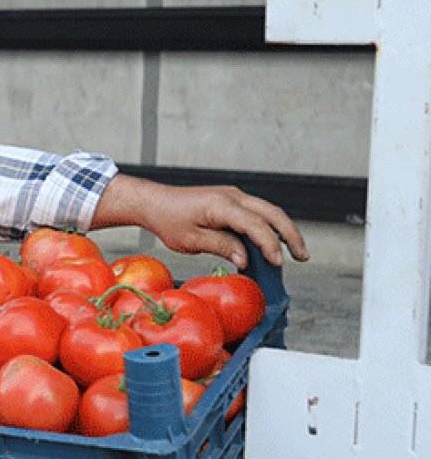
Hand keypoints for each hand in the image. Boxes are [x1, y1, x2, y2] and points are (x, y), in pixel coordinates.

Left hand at [90, 174, 309, 267]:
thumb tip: (246, 258)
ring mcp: (233, 196)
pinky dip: (269, 227)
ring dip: (283, 231)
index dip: (269, 244)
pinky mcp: (231, 200)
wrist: (154, 203)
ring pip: (268, 211)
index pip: (255, 224)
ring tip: (294, 253)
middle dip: (291, 235)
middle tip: (302, 257)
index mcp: (222, 205)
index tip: (278, 263)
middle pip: (272, 213)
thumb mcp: (192, 240)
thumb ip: (221, 246)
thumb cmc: (168, 220)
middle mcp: (232, 196)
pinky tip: (272, 245)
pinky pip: (257, 212)